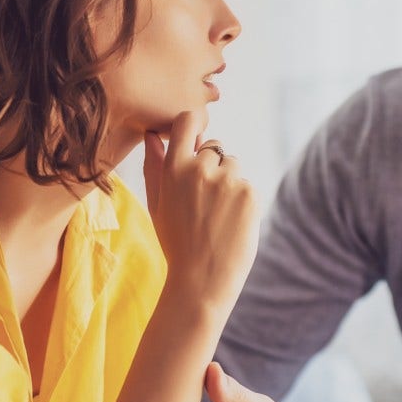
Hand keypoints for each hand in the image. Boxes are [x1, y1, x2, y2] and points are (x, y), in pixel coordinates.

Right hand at [142, 108, 256, 310]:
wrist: (201, 280)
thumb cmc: (176, 243)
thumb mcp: (157, 204)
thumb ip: (154, 166)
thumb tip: (151, 135)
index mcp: (174, 168)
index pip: (187, 121)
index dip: (193, 126)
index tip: (195, 139)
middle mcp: (201, 169)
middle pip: (214, 147)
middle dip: (212, 167)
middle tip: (204, 202)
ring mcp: (227, 180)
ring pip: (234, 166)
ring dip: (229, 182)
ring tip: (217, 215)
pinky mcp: (249, 194)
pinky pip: (247, 185)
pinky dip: (243, 201)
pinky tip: (231, 223)